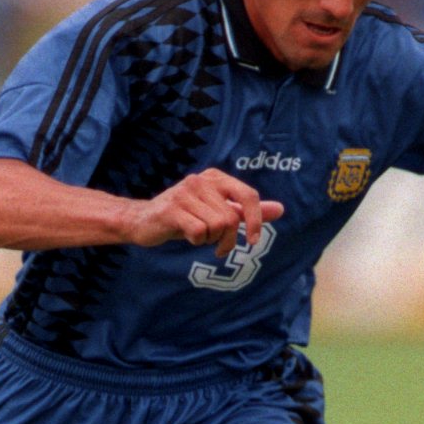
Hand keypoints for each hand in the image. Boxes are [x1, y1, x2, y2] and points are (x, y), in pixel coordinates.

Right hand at [125, 169, 284, 256]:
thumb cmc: (184, 216)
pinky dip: (197, 241)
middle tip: (217, 245)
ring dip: (210, 239)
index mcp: (215, 177)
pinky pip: (198, 232)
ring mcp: (185, 193)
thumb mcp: (218, 211)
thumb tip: (280, 209)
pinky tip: (187, 236)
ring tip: (199, 236)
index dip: (256, 220)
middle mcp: (201, 180)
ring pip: (216, 226)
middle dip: (227, 238)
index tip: (253, 241)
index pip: (248, 196)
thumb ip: (246, 211)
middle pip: (231, 218)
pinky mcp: (172, 209)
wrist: (143, 220)